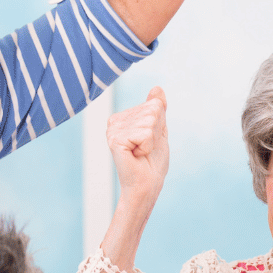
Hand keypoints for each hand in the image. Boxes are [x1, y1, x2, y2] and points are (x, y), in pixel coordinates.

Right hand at [107, 87, 169, 204]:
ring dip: (152, 141)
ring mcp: (113, 130)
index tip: (149, 142)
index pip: (154, 105)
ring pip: (150, 121)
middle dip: (156, 133)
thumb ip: (158, 109)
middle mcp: (115, 121)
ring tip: (141, 153)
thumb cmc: (152, 162)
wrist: (147, 185)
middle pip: (152, 111)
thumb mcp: (159, 130)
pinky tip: (137, 156)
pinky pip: (145, 133)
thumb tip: (157, 88)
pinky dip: (147, 147)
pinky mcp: (115, 140)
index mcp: (123, 117)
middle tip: (146, 149)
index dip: (159, 126)